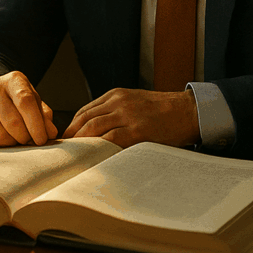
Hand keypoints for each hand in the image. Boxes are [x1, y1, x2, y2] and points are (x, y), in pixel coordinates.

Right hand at [0, 71, 56, 147]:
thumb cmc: (18, 100)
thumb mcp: (34, 102)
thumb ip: (44, 116)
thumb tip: (51, 133)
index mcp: (14, 80)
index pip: (26, 102)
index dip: (36, 124)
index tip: (42, 139)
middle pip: (13, 121)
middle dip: (25, 137)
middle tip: (30, 141)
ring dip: (13, 144)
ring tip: (18, 140)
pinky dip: (0, 147)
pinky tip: (5, 141)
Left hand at [62, 88, 199, 148]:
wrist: (188, 111)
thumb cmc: (163, 110)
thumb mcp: (135, 101)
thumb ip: (115, 110)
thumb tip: (93, 130)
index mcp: (117, 94)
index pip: (84, 110)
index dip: (72, 126)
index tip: (66, 140)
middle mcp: (119, 102)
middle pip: (84, 119)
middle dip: (71, 137)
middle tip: (64, 153)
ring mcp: (128, 116)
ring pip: (92, 129)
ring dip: (80, 144)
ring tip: (73, 158)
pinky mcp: (137, 131)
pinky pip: (109, 140)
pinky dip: (98, 149)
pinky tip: (92, 158)